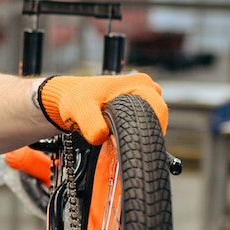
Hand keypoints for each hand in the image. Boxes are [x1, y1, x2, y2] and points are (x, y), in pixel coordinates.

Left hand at [38, 73, 167, 143]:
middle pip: (158, 118)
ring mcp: (144, 95)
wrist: (69, 96)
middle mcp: (146, 87)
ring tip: (121, 139)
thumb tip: (103, 136)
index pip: (159, 111)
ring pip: (152, 121)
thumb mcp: (81, 111)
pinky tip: (122, 136)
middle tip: (127, 146)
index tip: (137, 146)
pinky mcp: (139, 104)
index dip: (151, 132)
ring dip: (140, 132)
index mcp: (140, 83)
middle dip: (144, 134)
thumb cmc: (76, 99)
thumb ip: (92, 125)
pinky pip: (145, 120)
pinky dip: (136, 130)